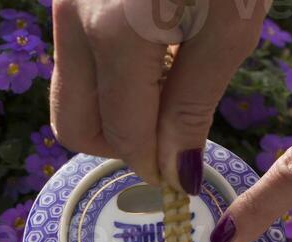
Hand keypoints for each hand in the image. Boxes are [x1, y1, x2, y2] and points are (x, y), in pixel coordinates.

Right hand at [50, 0, 267, 191]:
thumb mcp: (229, 24)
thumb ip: (193, 106)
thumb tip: (173, 173)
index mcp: (116, 34)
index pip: (125, 135)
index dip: (156, 164)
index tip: (181, 174)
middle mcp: (73, 19)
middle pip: (74, 126)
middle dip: (120, 145)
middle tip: (166, 134)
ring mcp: (63, 0)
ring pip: (71, 93)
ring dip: (113, 110)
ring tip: (166, 82)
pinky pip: (76, 57)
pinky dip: (109, 73)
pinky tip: (154, 47)